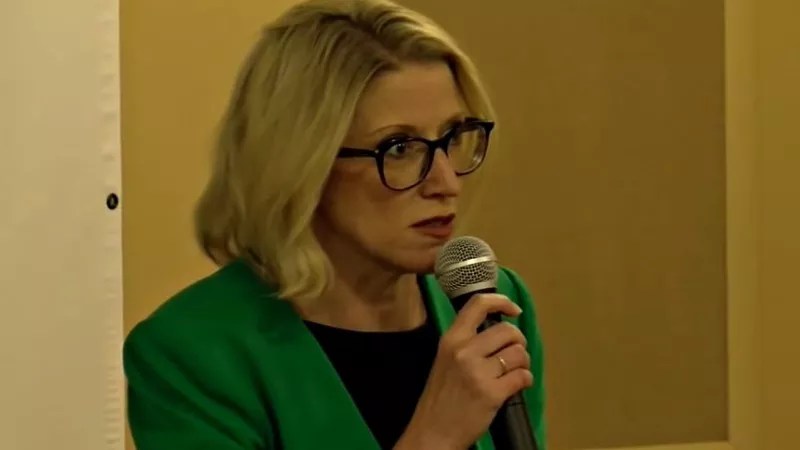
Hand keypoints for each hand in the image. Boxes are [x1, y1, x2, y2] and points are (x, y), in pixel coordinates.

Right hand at [395, 294, 533, 449]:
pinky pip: (523, 376)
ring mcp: (478, 372)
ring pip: (519, 353)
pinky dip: (525, 380)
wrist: (433, 431)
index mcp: (451, 339)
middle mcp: (464, 350)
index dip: (502, 302)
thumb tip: (499, 331)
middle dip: (519, 342)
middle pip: (508, 331)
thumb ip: (467, 342)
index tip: (513, 310)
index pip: (478, 304)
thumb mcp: (445, 359)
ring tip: (514, 372)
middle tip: (514, 354)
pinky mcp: (492, 393)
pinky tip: (517, 385)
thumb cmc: (441, 397)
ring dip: (523, 363)